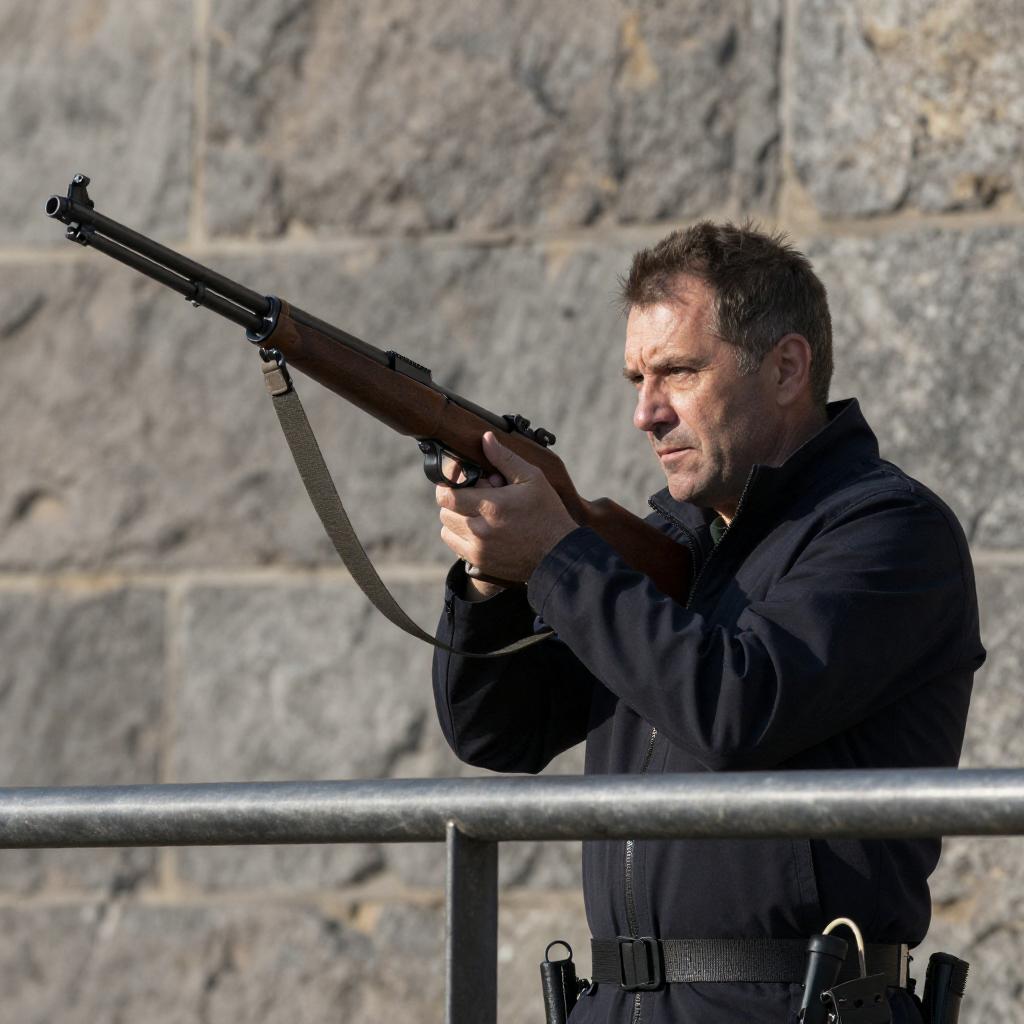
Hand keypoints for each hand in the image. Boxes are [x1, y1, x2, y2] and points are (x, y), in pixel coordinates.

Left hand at [436, 432, 576, 591]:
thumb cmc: (548, 513)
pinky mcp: (479, 562)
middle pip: (445, 512)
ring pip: (447, 530)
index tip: (459, 481)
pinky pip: (455, 546)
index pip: (446, 496)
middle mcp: (480, 530)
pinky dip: (461, 536)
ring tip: (478, 513)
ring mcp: (478, 549)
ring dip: (456, 519)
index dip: (448, 485)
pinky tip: (480, 529)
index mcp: (491, 506)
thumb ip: (505, 458)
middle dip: (456, 500)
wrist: (558, 553)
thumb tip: (485, 438)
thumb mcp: (532, 479)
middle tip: (477, 497)